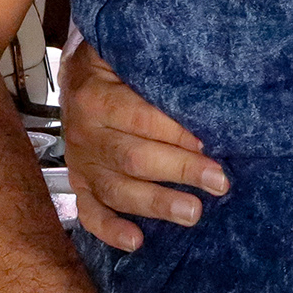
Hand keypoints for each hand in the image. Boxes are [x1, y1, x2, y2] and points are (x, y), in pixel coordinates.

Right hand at [60, 40, 227, 250]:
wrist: (74, 72)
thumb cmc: (114, 61)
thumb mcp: (125, 50)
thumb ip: (154, 63)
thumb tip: (202, 78)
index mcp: (96, 95)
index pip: (141, 118)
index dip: (176, 133)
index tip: (208, 143)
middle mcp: (84, 132)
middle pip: (134, 157)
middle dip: (179, 171)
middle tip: (218, 182)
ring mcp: (80, 162)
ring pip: (117, 189)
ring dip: (156, 204)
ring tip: (193, 213)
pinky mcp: (79, 183)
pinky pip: (89, 212)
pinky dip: (110, 230)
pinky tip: (136, 241)